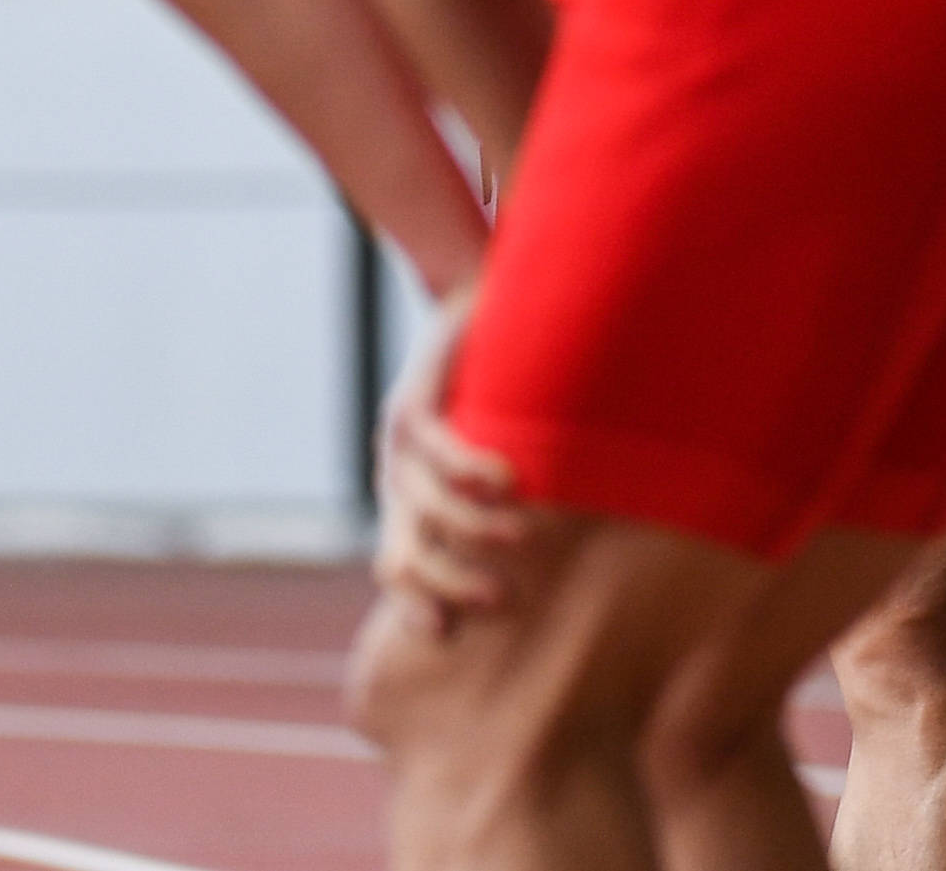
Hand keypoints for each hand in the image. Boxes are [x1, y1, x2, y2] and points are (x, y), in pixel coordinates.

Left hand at [373, 281, 533, 627]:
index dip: (414, 607)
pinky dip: (471, 470)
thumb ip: (503, 510)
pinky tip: (509, 479)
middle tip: (503, 598)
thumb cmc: (504, 398)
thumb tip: (550, 574)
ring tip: (524, 537)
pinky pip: (436, 446)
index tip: (451, 634)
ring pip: (423, 505)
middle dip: (448, 584)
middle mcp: (395, 477)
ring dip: (473, 530)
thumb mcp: (497, 465)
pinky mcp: (416, 398)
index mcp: (407, 503)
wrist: (480, 311)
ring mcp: (398, 440)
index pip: (395, 570)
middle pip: (399, 554)